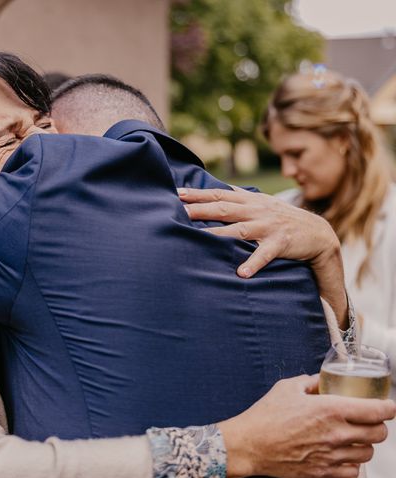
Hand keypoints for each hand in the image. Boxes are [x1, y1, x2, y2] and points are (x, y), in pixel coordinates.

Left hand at [178, 186, 336, 275]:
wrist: (317, 232)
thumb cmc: (281, 218)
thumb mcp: (260, 203)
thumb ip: (238, 196)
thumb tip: (215, 188)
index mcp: (249, 201)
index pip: (219, 195)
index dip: (198, 193)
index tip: (177, 193)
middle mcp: (256, 211)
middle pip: (224, 209)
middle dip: (201, 209)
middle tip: (181, 212)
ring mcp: (268, 227)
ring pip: (240, 230)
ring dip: (219, 235)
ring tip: (200, 240)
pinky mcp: (280, 243)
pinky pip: (265, 254)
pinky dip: (253, 263)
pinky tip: (241, 273)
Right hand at [219, 375, 395, 477]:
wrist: (250, 444)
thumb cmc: (265, 417)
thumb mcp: (286, 388)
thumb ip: (309, 382)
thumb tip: (319, 381)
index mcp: (330, 409)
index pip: (377, 410)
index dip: (388, 407)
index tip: (387, 406)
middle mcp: (336, 433)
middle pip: (379, 433)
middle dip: (378, 425)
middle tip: (369, 421)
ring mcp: (332, 455)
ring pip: (369, 453)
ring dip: (364, 444)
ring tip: (353, 438)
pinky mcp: (324, 473)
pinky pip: (354, 472)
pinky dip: (352, 464)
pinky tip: (342, 455)